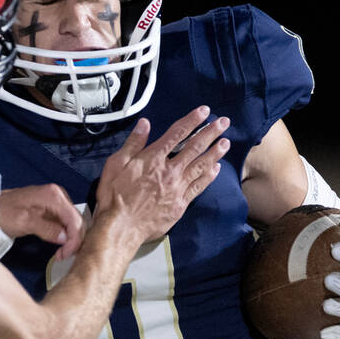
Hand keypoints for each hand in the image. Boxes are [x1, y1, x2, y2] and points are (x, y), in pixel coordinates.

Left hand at [0, 184, 83, 259]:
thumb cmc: (3, 211)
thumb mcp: (23, 222)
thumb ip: (46, 229)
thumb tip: (65, 237)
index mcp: (53, 195)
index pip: (74, 219)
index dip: (74, 239)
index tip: (66, 253)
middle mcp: (58, 195)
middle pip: (78, 221)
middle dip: (74, 241)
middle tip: (63, 256)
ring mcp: (57, 202)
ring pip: (74, 224)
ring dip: (71, 240)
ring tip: (61, 253)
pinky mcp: (54, 210)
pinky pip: (67, 224)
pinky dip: (66, 237)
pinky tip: (60, 247)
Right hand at [93, 106, 230, 243]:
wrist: (121, 226)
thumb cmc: (114, 195)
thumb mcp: (115, 164)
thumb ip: (133, 144)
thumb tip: (145, 124)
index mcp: (153, 158)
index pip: (176, 134)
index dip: (192, 121)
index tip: (204, 111)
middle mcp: (169, 170)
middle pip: (194, 147)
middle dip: (210, 133)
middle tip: (224, 122)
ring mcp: (177, 188)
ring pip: (200, 166)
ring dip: (214, 152)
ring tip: (226, 142)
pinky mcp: (180, 204)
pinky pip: (198, 186)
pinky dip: (208, 176)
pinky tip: (216, 168)